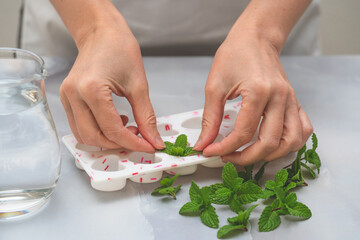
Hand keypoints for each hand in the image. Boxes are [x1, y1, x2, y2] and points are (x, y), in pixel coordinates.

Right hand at [59, 27, 164, 151]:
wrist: (101, 33)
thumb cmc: (120, 50)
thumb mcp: (139, 85)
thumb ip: (146, 117)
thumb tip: (154, 140)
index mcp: (91, 89)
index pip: (112, 130)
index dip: (133, 143)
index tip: (149, 147)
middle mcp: (74, 95)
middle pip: (94, 137)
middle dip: (119, 144)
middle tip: (139, 137)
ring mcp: (66, 97)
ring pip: (83, 135)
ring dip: (107, 139)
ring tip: (127, 127)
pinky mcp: (66, 98)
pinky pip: (79, 125)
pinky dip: (98, 130)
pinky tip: (114, 121)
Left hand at [193, 35, 312, 164]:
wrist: (255, 39)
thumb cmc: (235, 55)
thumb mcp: (215, 85)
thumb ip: (209, 118)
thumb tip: (203, 143)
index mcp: (259, 92)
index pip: (244, 133)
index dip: (224, 148)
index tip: (209, 151)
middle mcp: (281, 98)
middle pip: (270, 143)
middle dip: (246, 158)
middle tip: (228, 157)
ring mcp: (291, 101)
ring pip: (292, 142)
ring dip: (271, 155)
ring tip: (250, 154)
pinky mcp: (295, 102)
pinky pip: (303, 130)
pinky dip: (290, 143)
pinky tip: (273, 144)